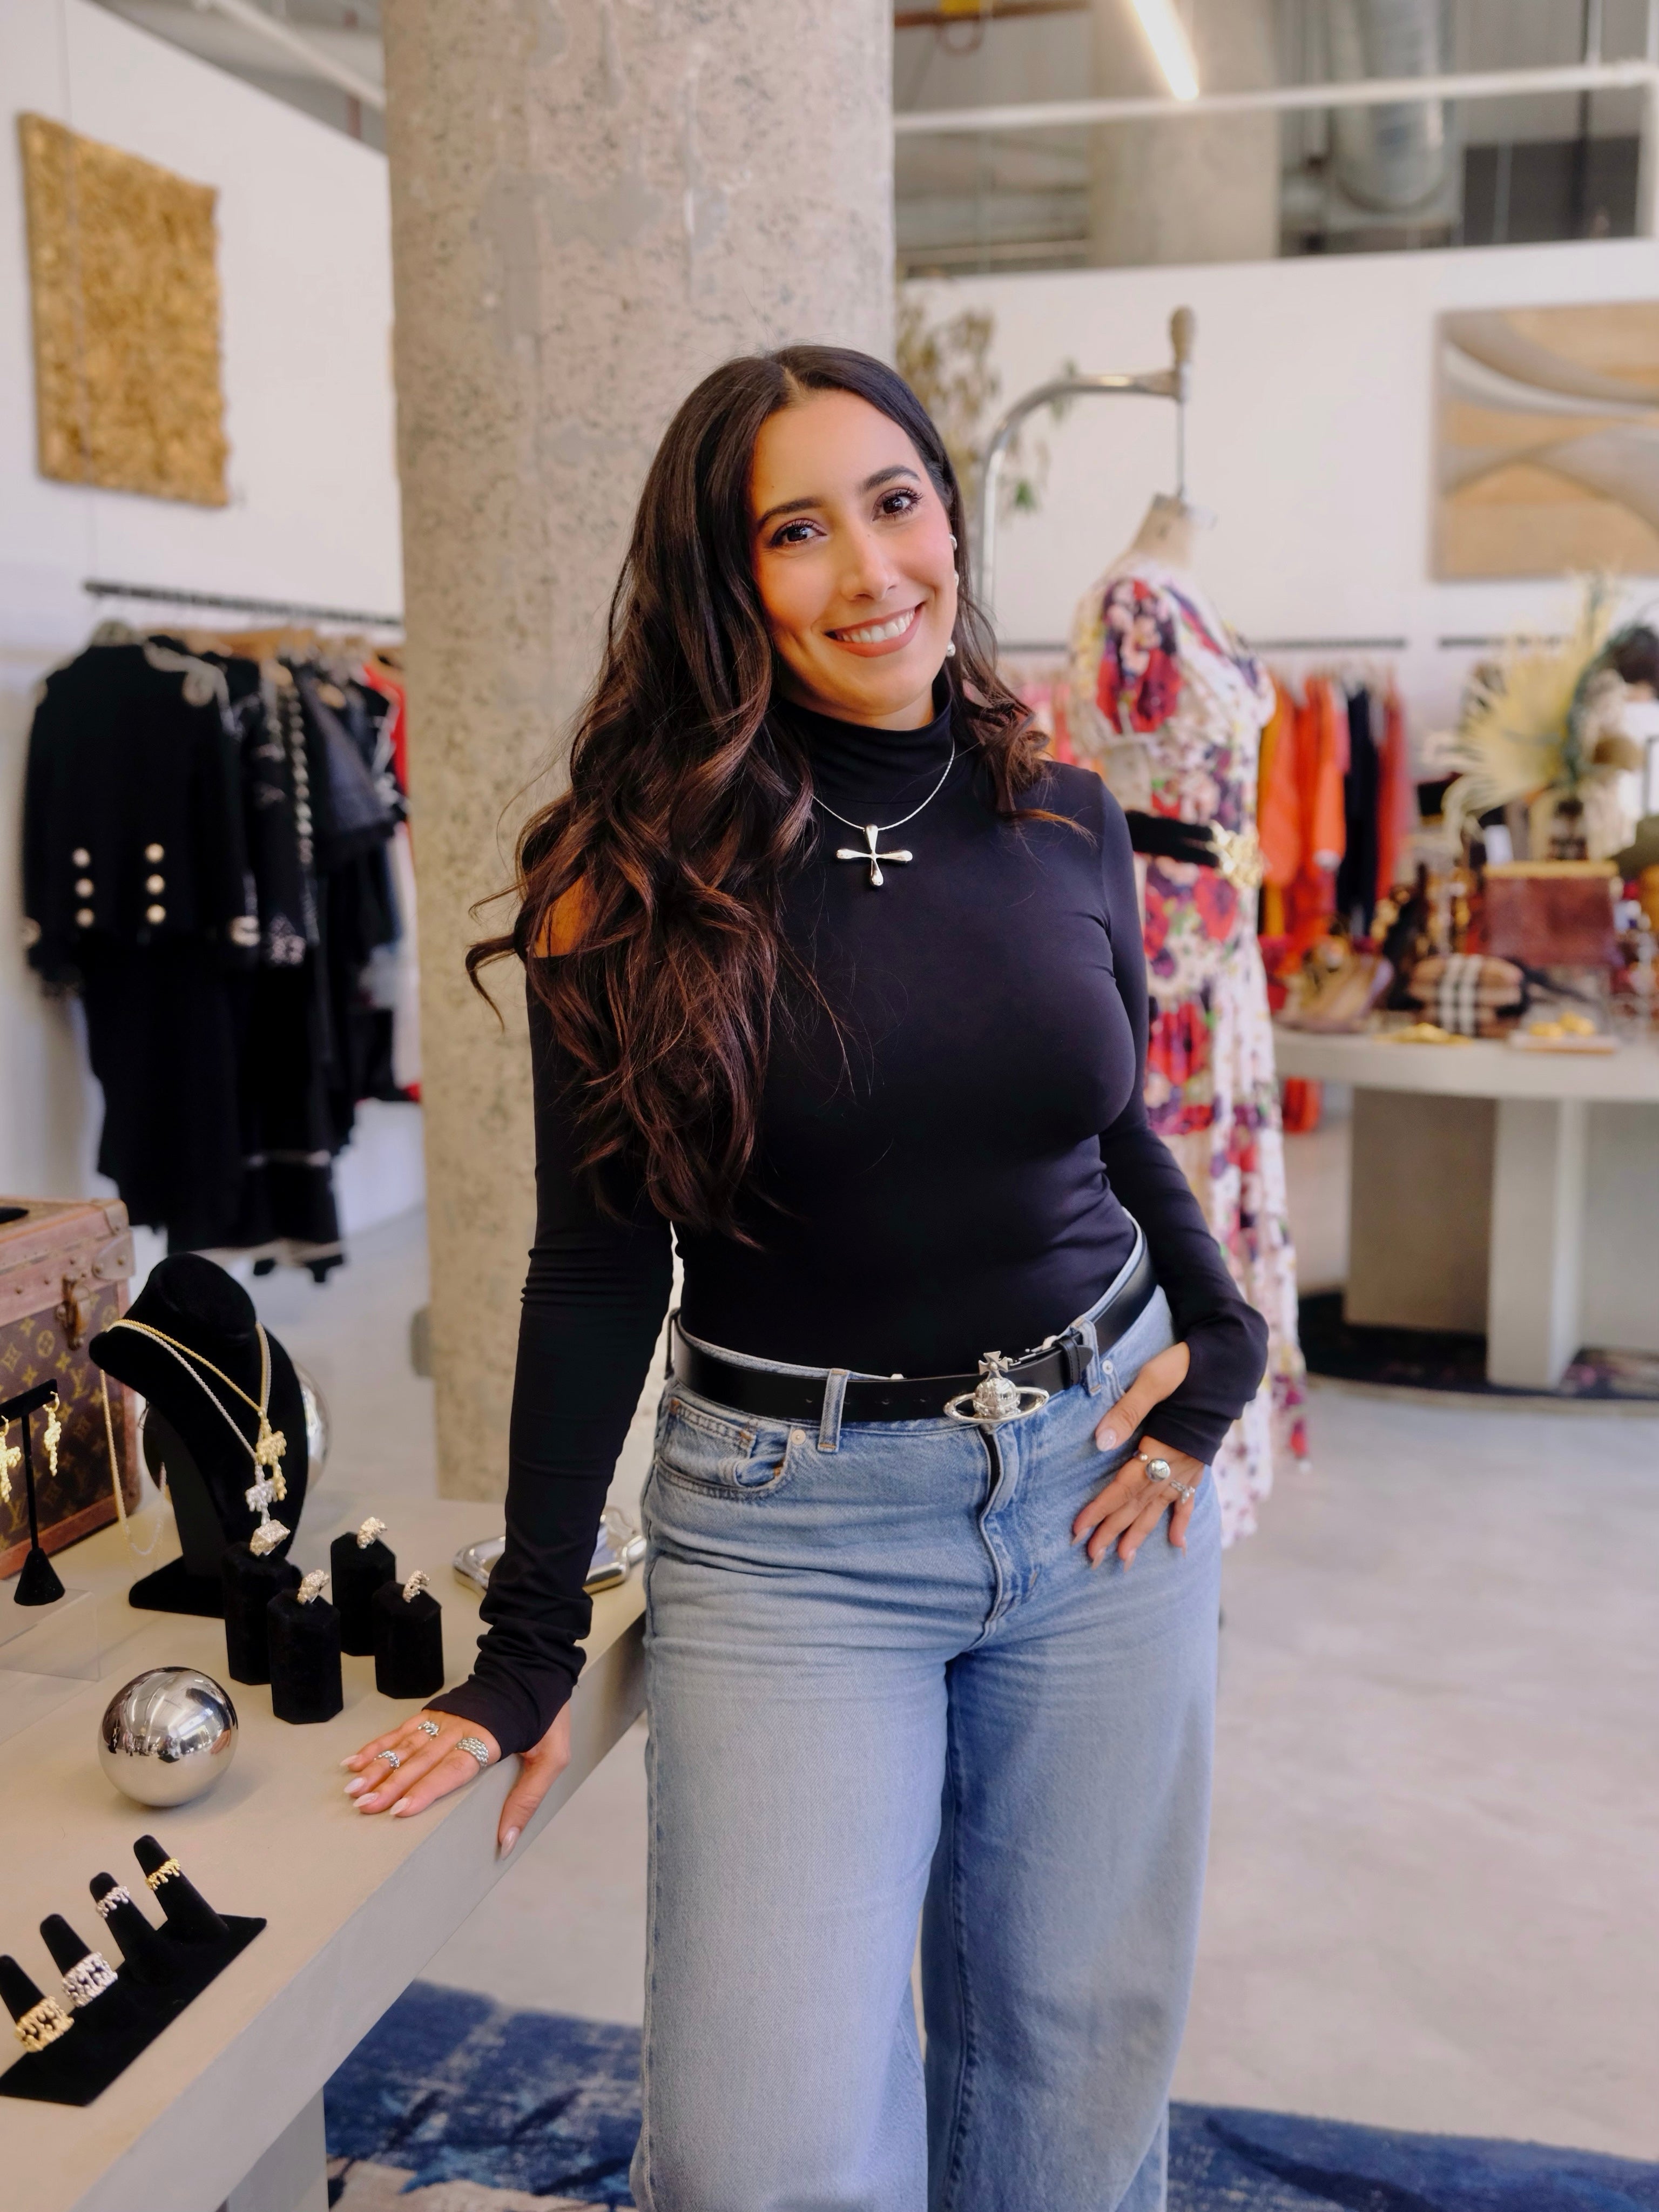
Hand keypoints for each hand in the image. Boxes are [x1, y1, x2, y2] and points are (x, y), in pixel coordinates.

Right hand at [343, 1704, 571, 1855]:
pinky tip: (355, 1760)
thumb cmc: (546, 1715)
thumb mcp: (552, 1757)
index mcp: (488, 1739)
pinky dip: (377, 1745)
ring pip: (404, 1746)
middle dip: (390, 1785)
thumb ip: (527, 1799)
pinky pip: (402, 1730)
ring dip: (377, 1767)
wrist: (534, 1664)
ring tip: (353, 1790)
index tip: (400, 1809)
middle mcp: (460, 1727)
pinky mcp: (435, 1712)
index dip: (426, 1790)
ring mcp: (444, 1718)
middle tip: (364, 1807)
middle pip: (420, 1760)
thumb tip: (505, 1841)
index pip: (451, 1769)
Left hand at [1071, 1340, 1205, 1568]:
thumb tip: (1101, 1440)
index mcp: (1162, 1445)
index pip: (1125, 1485)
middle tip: (1091, 1557)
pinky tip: (1177, 1544)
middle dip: (1114, 1531)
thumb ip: (1127, 1409)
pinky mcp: (1198, 1461)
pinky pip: (1190, 1498)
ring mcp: (1189, 1466)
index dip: (1102, 1508)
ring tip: (1124, 1559)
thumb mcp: (1155, 1379)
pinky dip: (1183, 1521)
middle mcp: (1176, 1463)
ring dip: (1140, 1533)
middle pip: (1139, 1503)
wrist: (1229, 1362)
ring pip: (1160, 1506)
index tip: (1080, 1529)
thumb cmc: (1188, 1366)